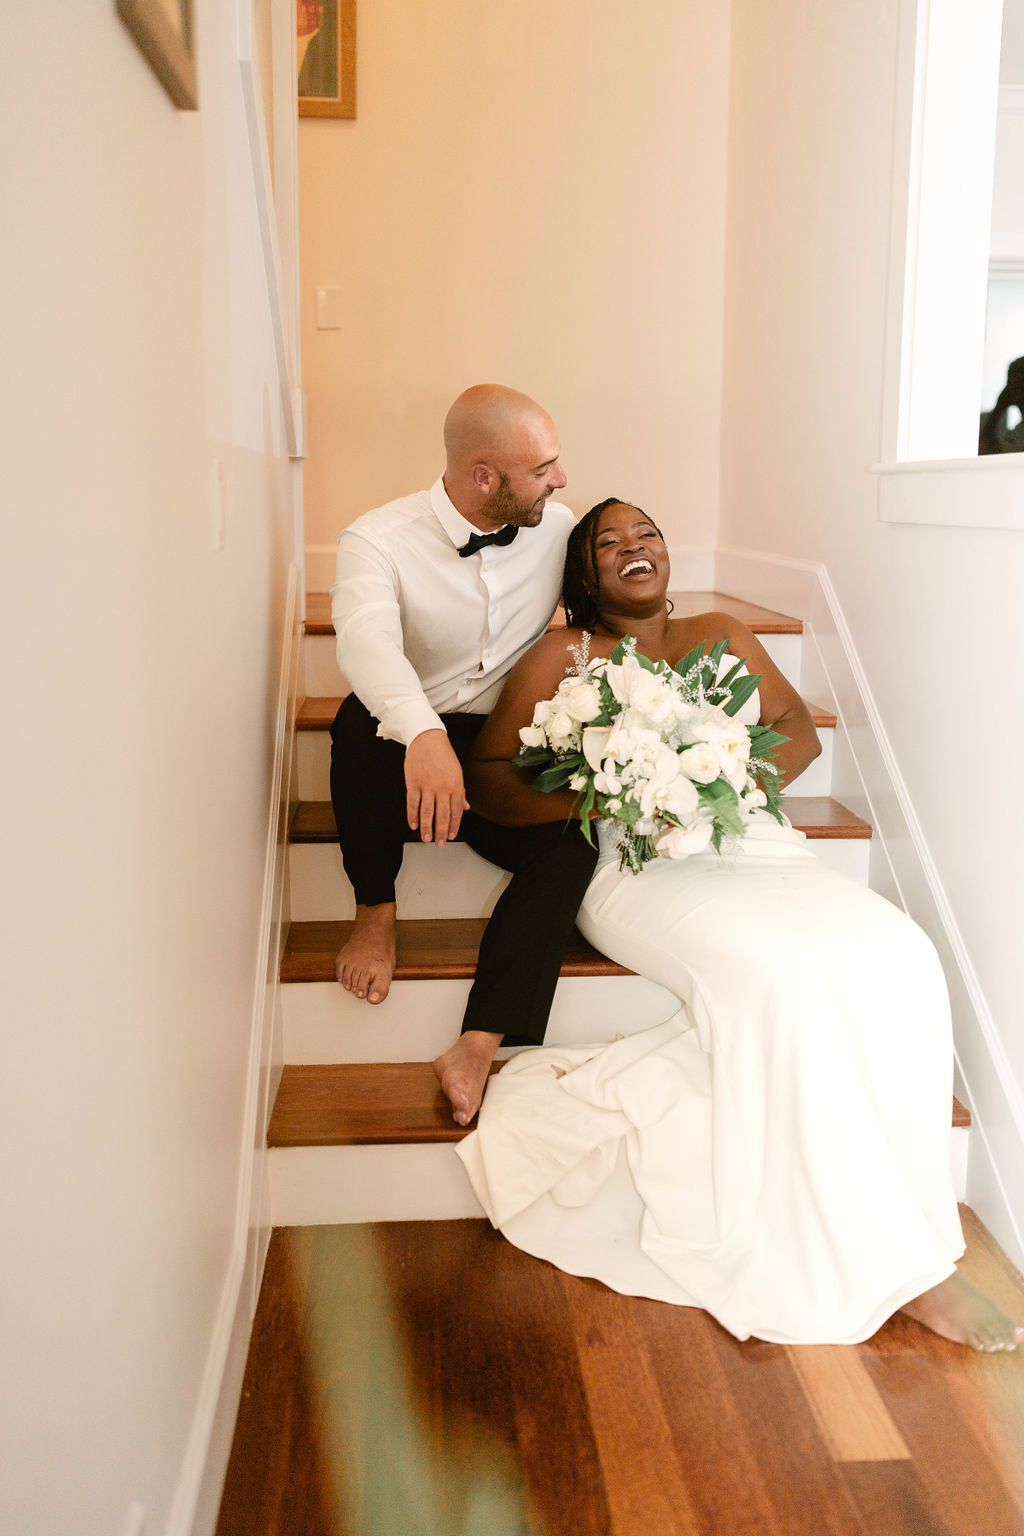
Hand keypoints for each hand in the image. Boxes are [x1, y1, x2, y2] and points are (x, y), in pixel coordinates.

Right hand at [404, 730, 468, 844]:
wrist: (427, 738)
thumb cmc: (444, 755)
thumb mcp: (457, 772)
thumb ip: (461, 792)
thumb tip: (466, 808)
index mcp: (456, 785)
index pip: (456, 811)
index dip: (454, 826)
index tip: (452, 836)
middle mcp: (442, 788)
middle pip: (442, 815)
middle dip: (441, 832)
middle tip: (440, 844)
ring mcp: (427, 786)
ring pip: (426, 812)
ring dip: (426, 828)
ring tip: (426, 839)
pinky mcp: (413, 783)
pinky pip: (412, 803)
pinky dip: (412, 815)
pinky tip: (413, 824)